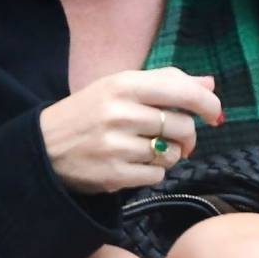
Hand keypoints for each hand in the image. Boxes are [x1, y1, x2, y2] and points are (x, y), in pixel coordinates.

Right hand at [40, 67, 222, 193]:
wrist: (44, 147)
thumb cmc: (88, 113)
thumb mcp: (119, 86)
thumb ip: (165, 82)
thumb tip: (209, 84)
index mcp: (123, 84)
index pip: (180, 90)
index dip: (206, 104)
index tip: (214, 114)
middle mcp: (120, 112)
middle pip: (182, 126)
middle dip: (188, 135)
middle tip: (177, 137)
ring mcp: (116, 146)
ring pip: (172, 154)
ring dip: (169, 155)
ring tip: (148, 149)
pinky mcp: (114, 174)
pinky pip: (157, 175)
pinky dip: (154, 172)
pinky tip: (135, 163)